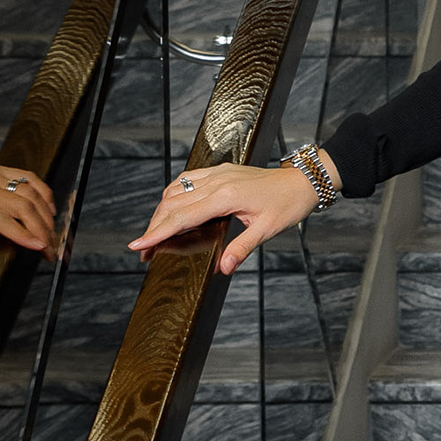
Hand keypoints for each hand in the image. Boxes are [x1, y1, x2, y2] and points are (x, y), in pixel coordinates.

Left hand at [0, 158, 57, 271]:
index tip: (39, 246)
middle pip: (20, 204)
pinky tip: (49, 207)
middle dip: (40, 228)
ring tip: (53, 233)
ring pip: (27, 190)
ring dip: (45, 212)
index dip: (21, 232)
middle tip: (50, 248)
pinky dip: (42, 191)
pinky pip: (26, 176)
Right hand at [129, 153, 335, 273]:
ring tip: (155, 233)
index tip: (138, 245)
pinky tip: (171, 206)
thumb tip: (224, 268)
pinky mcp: (221, 171)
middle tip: (143, 250)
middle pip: (172, 204)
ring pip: (176, 190)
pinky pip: (188, 179)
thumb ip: (242, 248)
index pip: (182, 217)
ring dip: (161, 211)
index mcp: (226, 197)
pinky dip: (174, 194)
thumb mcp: (267, 230)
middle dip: (154, 227)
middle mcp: (217, 181)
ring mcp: (218, 174)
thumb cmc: (288, 204)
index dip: (157, 232)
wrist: (303, 181)